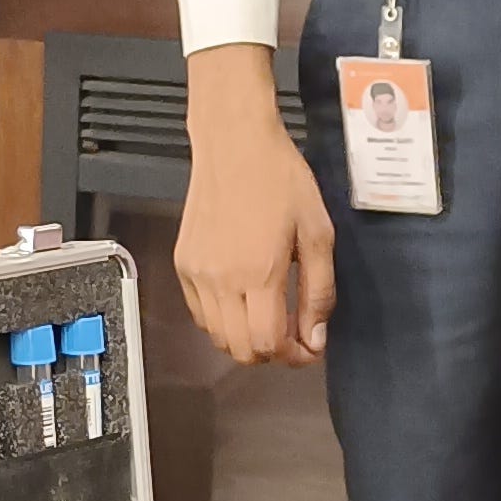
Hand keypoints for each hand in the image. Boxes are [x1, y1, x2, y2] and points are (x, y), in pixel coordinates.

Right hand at [177, 45, 337, 365]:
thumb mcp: (318, 233)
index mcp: (259, 273)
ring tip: (268, 317)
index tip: (309, 346)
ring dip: (245, 339)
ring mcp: (196, 274)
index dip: (292, 356)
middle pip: (240, 350)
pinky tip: (243, 299)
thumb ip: (319, 292)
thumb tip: (314, 340)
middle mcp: (220, 281)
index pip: (267, 344)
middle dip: (270, 353)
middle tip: (292, 335)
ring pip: (217, 336)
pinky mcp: (181, 264)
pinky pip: (200, 314)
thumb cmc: (282, 181)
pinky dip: (223, 321)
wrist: (233, 143)